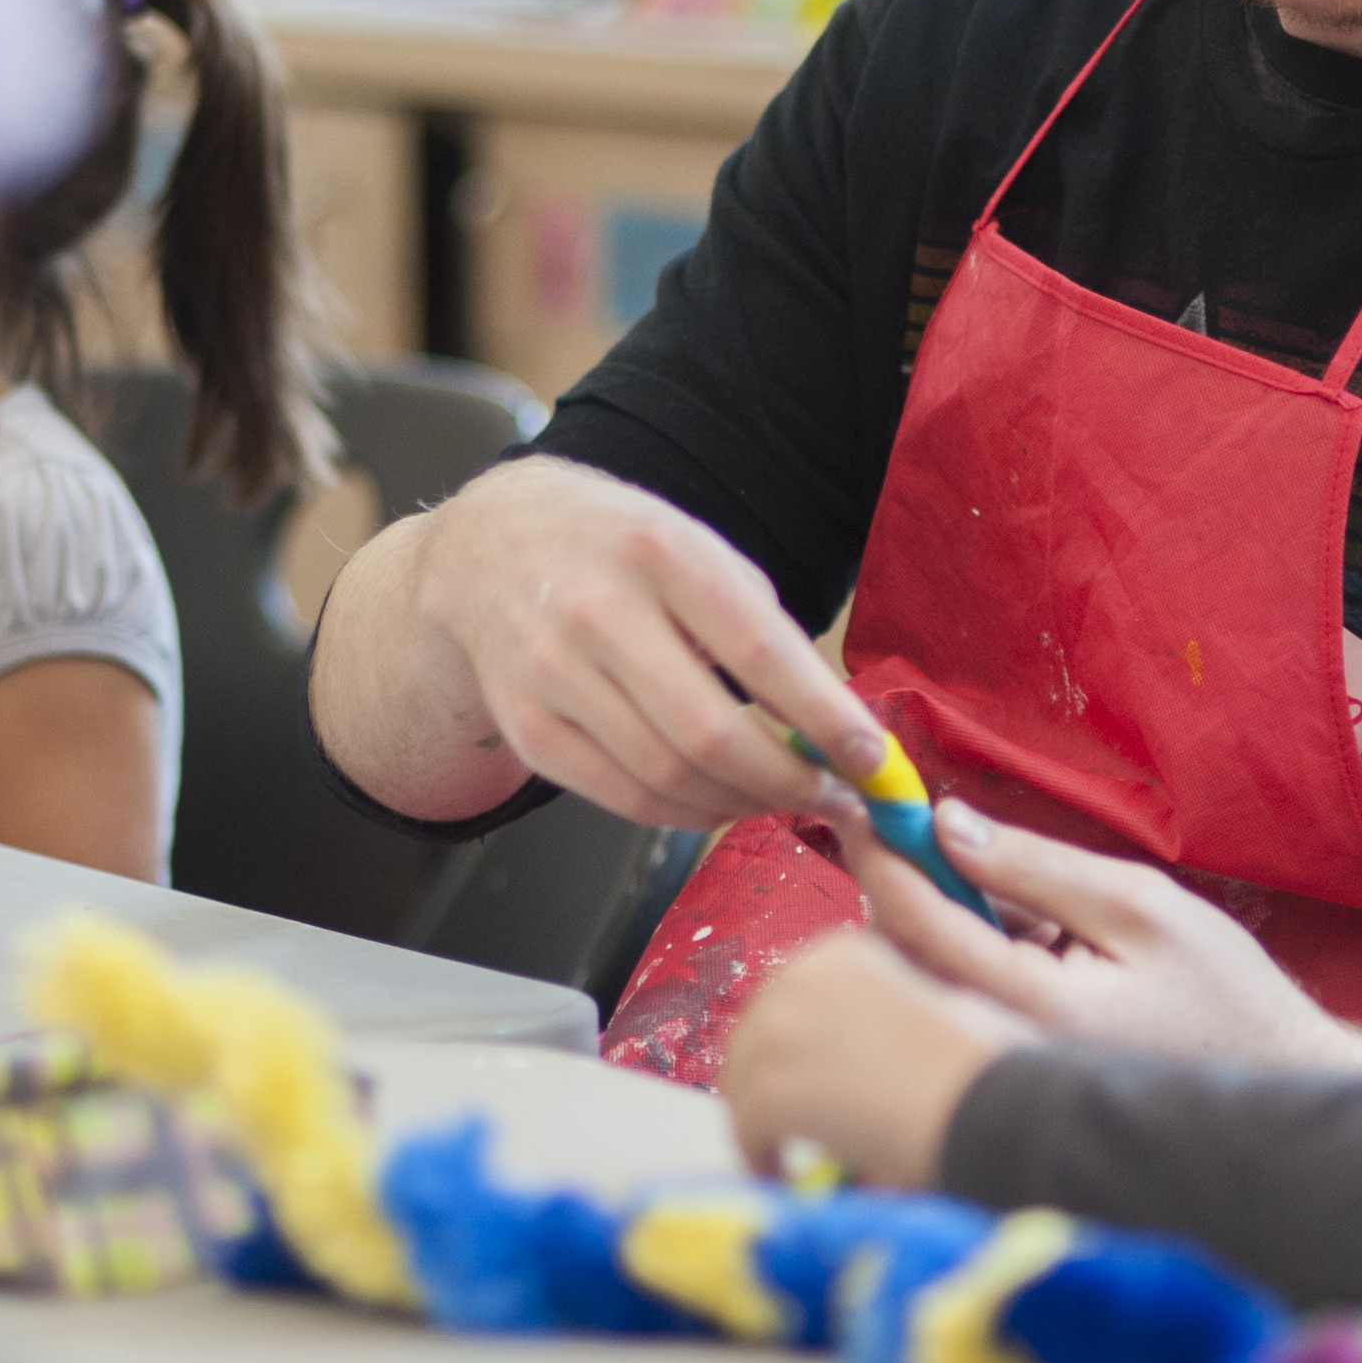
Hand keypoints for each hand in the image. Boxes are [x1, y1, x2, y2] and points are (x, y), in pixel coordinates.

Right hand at [335, 457, 887, 832]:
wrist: (488, 549)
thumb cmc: (618, 548)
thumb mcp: (697, 547)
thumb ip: (760, 627)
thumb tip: (831, 721)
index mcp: (662, 555)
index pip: (761, 654)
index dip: (825, 719)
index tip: (873, 759)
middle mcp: (599, 613)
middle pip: (710, 734)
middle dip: (788, 782)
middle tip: (834, 796)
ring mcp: (552, 675)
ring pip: (667, 776)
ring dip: (743, 804)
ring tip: (783, 799)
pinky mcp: (528, 728)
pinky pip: (622, 797)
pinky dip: (685, 814)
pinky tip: (720, 802)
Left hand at [720, 930, 1032, 1185]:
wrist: (989, 1105)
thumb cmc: (981, 1061)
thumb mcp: (930, 1000)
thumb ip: (880, 1005)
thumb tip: (853, 1043)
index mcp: (837, 951)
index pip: (788, 1000)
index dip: (792, 1048)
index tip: (802, 1081)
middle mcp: (798, 979)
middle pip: (755, 1039)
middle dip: (768, 1084)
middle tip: (785, 1127)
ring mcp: (780, 1034)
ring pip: (743, 1084)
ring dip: (759, 1123)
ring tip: (783, 1158)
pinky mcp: (772, 1091)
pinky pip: (746, 1128)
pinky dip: (760, 1156)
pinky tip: (784, 1176)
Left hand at [831, 801, 1361, 1074]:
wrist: (1271, 1091)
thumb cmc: (1223, 998)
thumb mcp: (1140, 907)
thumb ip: (1038, 867)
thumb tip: (948, 825)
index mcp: (1031, 1006)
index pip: (918, 921)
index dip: (882, 853)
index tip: (860, 803)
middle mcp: (998, 1052)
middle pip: (901, 958)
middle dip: (897, 888)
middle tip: (913, 834)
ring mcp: (998, 1075)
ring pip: (920, 986)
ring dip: (928, 926)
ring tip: (990, 896)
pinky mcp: (1005, 1083)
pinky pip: (950, 1013)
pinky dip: (957, 964)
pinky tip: (1013, 945)